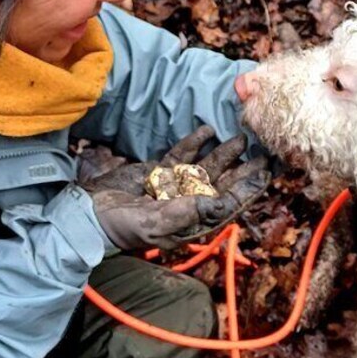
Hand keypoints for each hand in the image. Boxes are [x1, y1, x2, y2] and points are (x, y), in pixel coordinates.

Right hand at [80, 126, 269, 249]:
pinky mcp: (159, 171)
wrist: (90, 213)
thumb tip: (218, 203)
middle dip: (244, 168)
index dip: (248, 187)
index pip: (228, 202)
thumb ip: (186, 213)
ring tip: (240, 137)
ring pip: (206, 166)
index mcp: (192, 220)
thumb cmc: (122, 226)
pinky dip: (194, 143)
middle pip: (223, 182)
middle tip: (264, 152)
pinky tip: (206, 130)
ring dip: (223, 152)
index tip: (266, 171)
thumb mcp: (155, 223)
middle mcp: (188, 203)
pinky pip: (182, 155)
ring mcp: (174, 186)